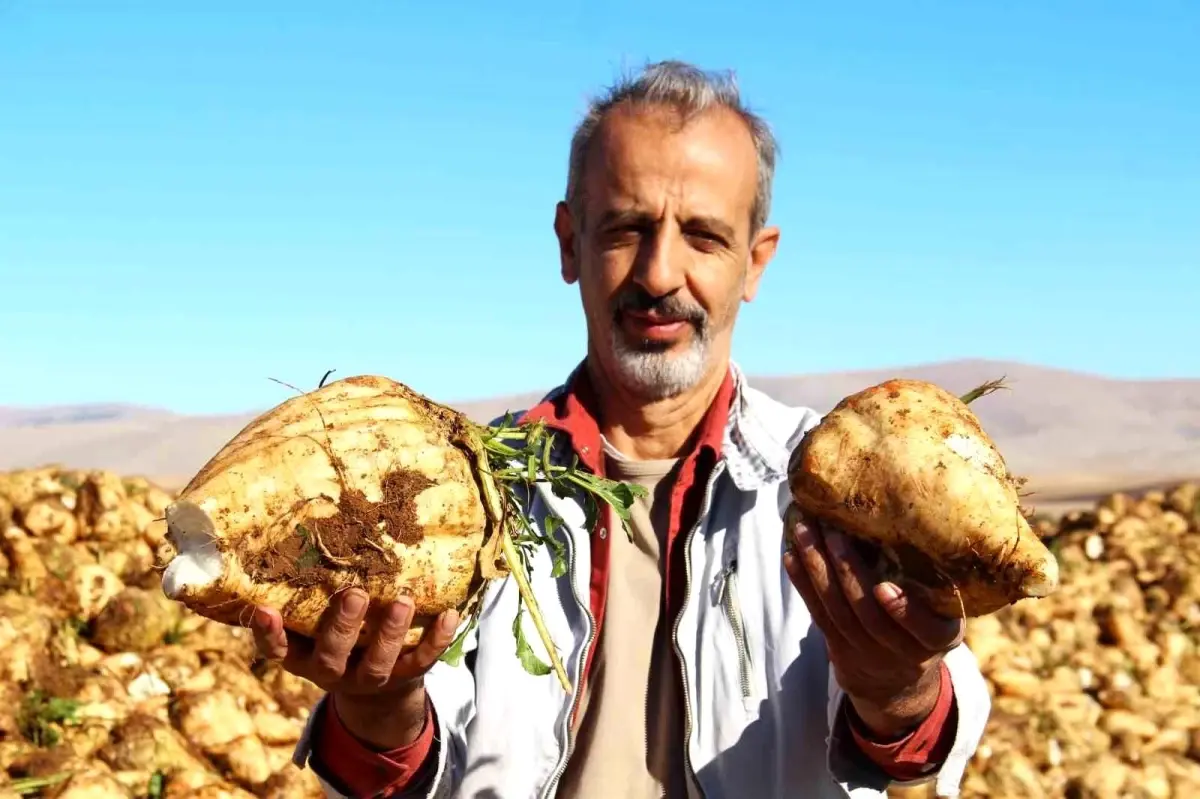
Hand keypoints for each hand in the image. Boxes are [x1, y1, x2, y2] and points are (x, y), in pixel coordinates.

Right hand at [251, 587, 459, 748]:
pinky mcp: (404, 678)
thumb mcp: (315, 622)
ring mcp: (368, 678)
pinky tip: (450, 616)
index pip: (278, 649)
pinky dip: (436, 640)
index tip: (264, 608)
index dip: (269, 633)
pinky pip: (421, 663)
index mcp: (303, 654)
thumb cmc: (339, 635)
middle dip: (343, 626)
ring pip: (377, 664)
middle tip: (355, 594)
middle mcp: (331, 670)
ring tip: (402, 600)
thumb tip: (305, 528)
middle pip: (331, 656)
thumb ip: (309, 592)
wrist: (377, 690)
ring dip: (390, 633)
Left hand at [782, 506, 962, 737]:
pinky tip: (791, 555)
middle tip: (832, 532)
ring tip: (804, 532)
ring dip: (817, 569)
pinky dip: (802, 583)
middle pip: (868, 615)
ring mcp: (867, 651)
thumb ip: (932, 581)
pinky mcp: (838, 647)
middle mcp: (902, 650)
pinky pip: (817, 615)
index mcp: (938, 637)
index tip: (884, 588)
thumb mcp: (945, 613)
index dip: (904, 612)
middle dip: (846, 572)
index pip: (926, 631)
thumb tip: (903, 515)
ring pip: (837, 612)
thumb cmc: (925, 624)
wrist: (897, 680)